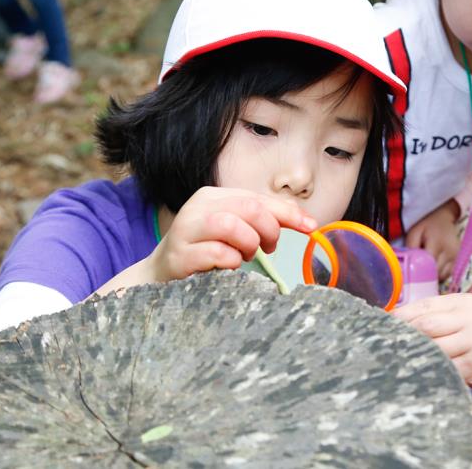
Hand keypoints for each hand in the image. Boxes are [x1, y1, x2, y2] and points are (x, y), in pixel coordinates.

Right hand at [148, 187, 317, 281]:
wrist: (160, 275)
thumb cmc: (205, 251)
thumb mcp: (234, 231)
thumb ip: (263, 222)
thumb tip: (307, 222)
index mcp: (214, 196)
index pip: (258, 198)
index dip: (288, 212)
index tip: (311, 227)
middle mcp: (198, 207)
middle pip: (248, 208)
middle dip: (269, 229)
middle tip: (269, 248)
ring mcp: (186, 229)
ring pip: (231, 225)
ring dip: (248, 244)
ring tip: (244, 256)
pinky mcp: (179, 255)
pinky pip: (217, 253)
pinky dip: (231, 261)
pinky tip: (228, 266)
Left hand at [394, 293, 471, 407]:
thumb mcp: (465, 318)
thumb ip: (437, 316)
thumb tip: (394, 319)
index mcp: (465, 302)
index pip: (425, 305)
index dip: (401, 316)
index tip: (382, 324)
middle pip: (425, 325)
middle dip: (404, 335)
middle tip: (385, 344)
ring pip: (432, 347)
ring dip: (414, 354)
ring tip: (398, 359)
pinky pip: (443, 368)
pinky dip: (429, 370)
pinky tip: (419, 372)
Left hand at [405, 199, 461, 279]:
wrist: (443, 217)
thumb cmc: (427, 225)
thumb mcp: (414, 232)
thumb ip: (411, 248)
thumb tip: (408, 265)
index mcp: (437, 244)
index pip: (429, 266)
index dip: (420, 272)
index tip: (413, 274)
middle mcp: (450, 252)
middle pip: (437, 273)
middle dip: (426, 275)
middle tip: (418, 272)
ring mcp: (456, 256)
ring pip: (443, 276)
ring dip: (434, 276)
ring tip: (427, 269)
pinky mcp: (459, 259)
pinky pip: (449, 274)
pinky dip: (441, 274)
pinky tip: (435, 268)